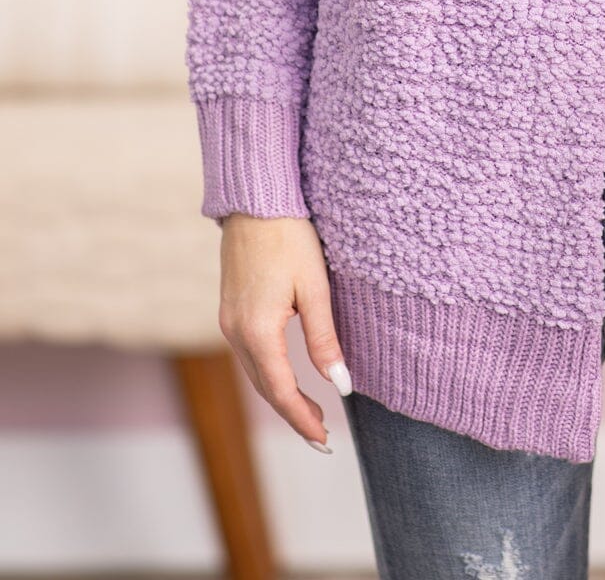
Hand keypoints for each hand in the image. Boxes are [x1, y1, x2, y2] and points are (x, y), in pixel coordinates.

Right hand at [217, 213, 353, 451]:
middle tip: (322, 436)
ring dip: (281, 395)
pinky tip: (288, 376)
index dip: (303, 420)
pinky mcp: (230, 309)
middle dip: (293, 414)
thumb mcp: (315, 288)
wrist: (255, 200)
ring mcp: (228, 321)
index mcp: (257, 331)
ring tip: (311, 411)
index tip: (325, 441)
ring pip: (256, 372)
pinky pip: (249, 353)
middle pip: (265, 388)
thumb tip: (341, 385)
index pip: (281, 392)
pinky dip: (269, 373)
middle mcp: (235, 332)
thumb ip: (325, 340)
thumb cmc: (290, 237)